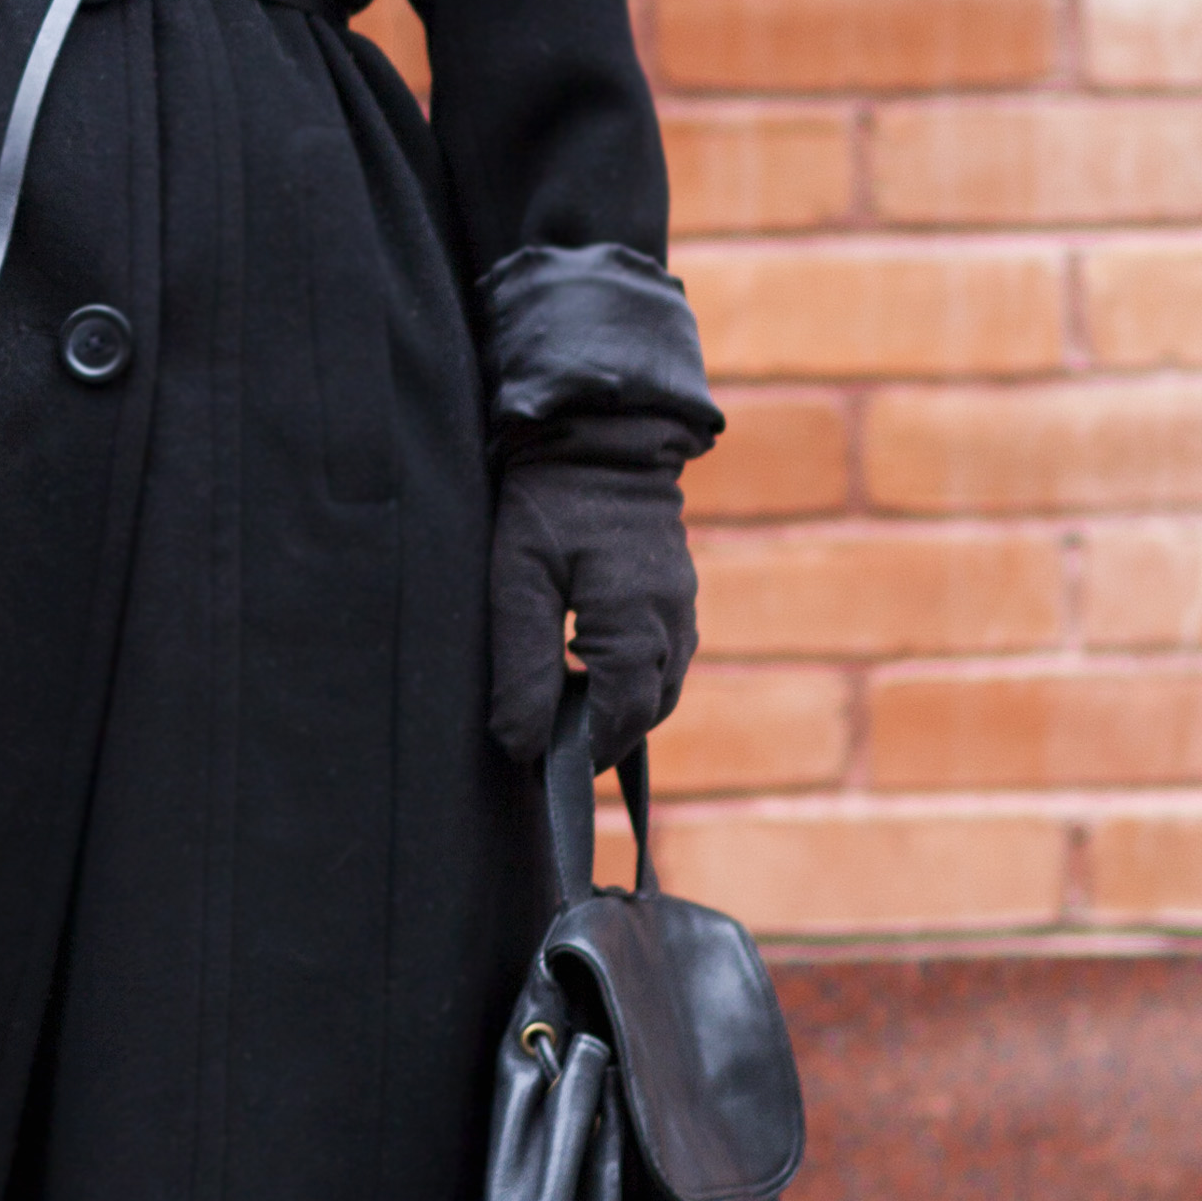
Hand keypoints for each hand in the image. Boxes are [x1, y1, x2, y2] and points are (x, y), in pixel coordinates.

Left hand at [486, 429, 697, 770]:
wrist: (598, 431)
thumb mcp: (519, 581)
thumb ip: (523, 663)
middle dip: (607, 735)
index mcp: (637, 622)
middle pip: (650, 707)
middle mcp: (673, 619)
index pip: (623, 716)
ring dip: (622, 706)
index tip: (548, 769)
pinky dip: (632, 675)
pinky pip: (665, 653)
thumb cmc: (550, 501)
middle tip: (554, 748)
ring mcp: (682, 603)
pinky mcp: (676, 589)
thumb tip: (523, 745)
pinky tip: (588, 668)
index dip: (587, 752)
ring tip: (568, 712)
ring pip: (663, 683)